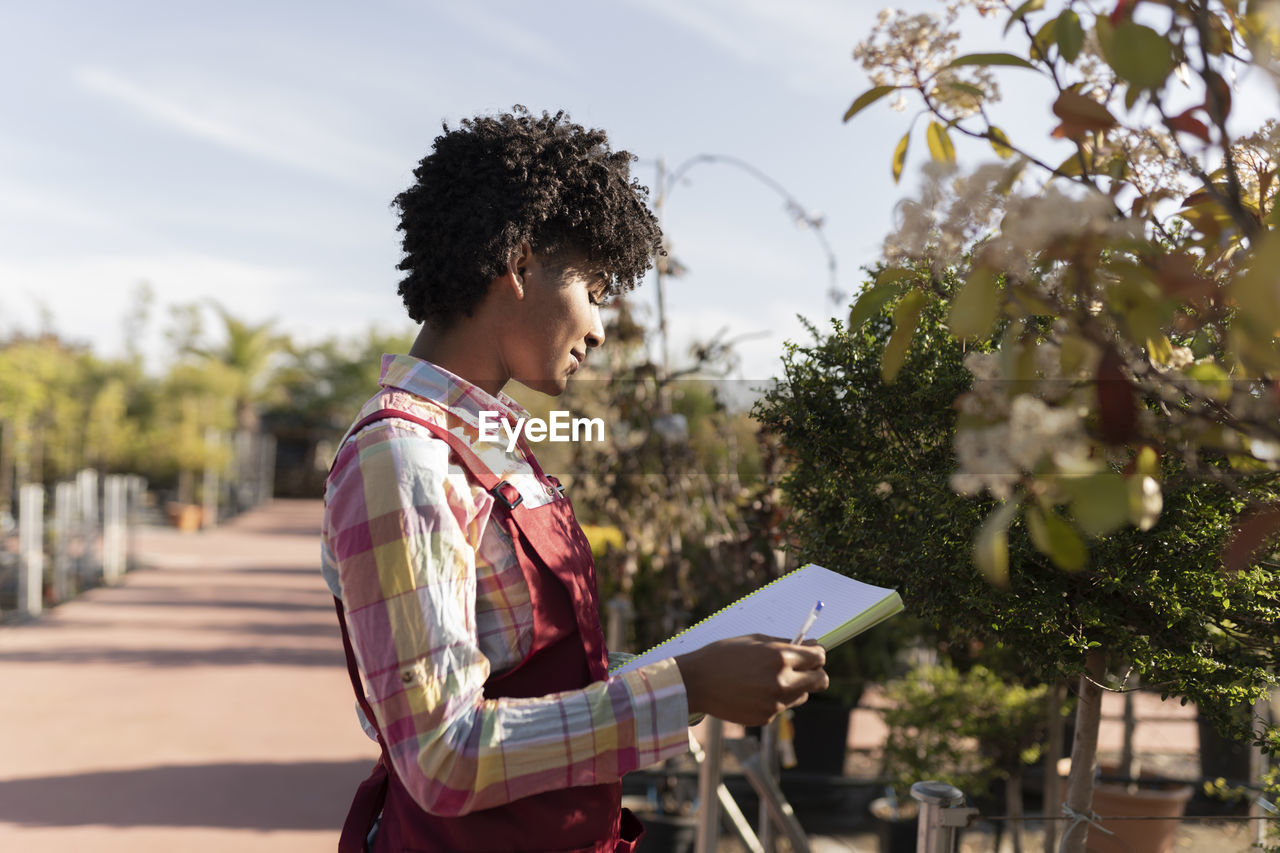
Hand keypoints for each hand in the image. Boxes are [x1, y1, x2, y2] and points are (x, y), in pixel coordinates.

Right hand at [674, 634, 827, 726]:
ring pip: (803, 695)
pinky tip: (754, 691)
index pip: (818, 657)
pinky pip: (782, 707)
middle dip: (815, 672)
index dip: (816, 653)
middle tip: (803, 668)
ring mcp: (775, 703)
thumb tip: (810, 644)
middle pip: (821, 681)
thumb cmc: (723, 655)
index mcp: (781, 657)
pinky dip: (775, 699)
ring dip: (795, 687)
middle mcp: (783, 681)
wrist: (696, 683)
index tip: (811, 652)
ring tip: (770, 679)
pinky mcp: (766, 718)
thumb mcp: (754, 640)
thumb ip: (785, 643)